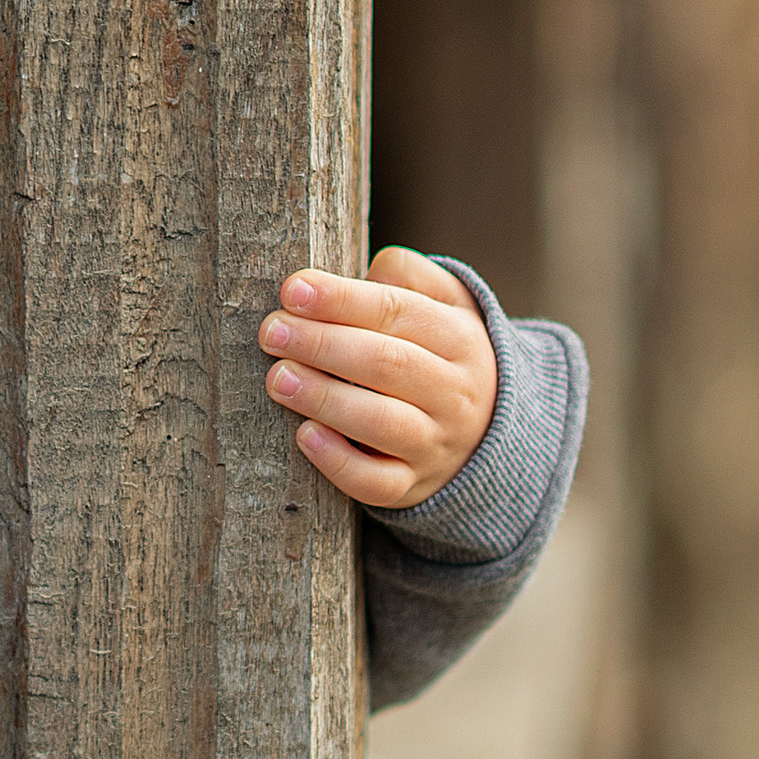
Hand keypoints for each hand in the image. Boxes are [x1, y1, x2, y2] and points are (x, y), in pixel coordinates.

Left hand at [259, 245, 497, 511]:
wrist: (486, 431)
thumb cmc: (438, 353)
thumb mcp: (444, 306)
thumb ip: (410, 277)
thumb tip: (365, 272)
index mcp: (460, 339)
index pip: (399, 311)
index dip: (342, 300)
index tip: (293, 290)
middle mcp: (454, 393)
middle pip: (388, 364)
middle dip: (324, 344)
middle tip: (272, 332)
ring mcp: (434, 444)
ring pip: (381, 423)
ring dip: (324, 398)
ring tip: (278, 378)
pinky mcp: (411, 486)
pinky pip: (376, 482)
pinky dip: (338, 462)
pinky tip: (305, 436)